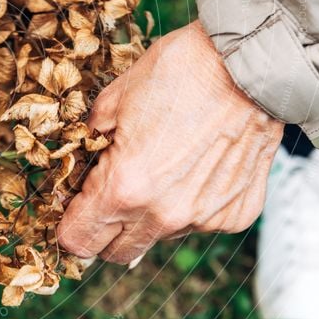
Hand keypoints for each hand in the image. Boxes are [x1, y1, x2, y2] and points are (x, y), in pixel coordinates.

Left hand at [57, 22, 284, 263]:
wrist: (249, 65)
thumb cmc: (178, 74)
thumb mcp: (112, 102)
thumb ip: (89, 143)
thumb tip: (82, 164)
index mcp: (124, 187)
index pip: (78, 240)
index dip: (70, 224)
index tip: (74, 207)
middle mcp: (163, 214)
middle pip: (116, 253)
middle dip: (104, 230)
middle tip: (107, 195)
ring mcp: (203, 218)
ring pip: (159, 236)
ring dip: (149, 215)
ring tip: (162, 167)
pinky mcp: (235, 214)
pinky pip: (199, 223)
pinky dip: (191, 203)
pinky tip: (197, 166)